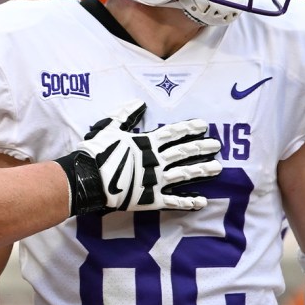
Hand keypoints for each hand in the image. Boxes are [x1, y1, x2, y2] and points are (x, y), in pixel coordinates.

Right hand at [56, 100, 221, 214]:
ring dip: (201, 170)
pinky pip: (173, 201)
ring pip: (183, 174)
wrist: (87, 179)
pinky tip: (202, 201)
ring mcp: (154, 180)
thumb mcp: (108, 127)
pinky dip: (187, 202)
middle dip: (201, 147)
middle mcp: (155, 160)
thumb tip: (140, 102)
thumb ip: (125, 115)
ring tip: (217, 167)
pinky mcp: (151, 199)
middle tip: (217, 145)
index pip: (172, 133)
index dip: (189, 128)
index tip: (204, 126)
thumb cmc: (95, 152)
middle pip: (183, 152)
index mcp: (146, 143)